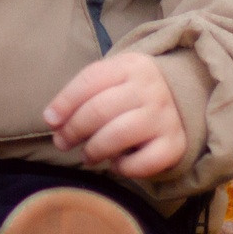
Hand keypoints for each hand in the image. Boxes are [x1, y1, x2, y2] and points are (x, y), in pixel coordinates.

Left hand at [43, 53, 187, 179]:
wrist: (182, 99)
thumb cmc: (131, 92)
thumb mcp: (111, 80)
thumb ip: (82, 94)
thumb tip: (52, 120)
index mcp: (131, 66)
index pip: (90, 80)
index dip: (64, 103)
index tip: (50, 121)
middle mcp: (150, 89)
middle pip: (100, 110)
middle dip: (73, 130)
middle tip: (62, 143)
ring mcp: (165, 116)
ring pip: (118, 135)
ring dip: (94, 150)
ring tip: (87, 155)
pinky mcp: (176, 144)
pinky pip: (144, 162)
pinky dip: (124, 167)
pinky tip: (117, 164)